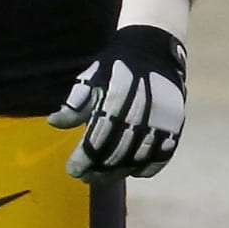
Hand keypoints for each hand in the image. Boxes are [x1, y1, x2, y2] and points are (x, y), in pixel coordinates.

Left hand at [47, 24, 185, 182]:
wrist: (153, 49)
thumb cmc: (115, 66)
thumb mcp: (91, 78)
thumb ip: (75, 103)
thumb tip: (53, 123)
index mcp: (117, 97)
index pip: (98, 137)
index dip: (85, 157)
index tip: (72, 170)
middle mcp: (142, 111)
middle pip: (117, 151)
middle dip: (98, 169)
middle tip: (83, 177)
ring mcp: (162, 120)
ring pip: (138, 157)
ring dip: (118, 172)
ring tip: (101, 178)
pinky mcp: (175, 126)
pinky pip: (162, 156)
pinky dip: (146, 168)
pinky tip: (130, 172)